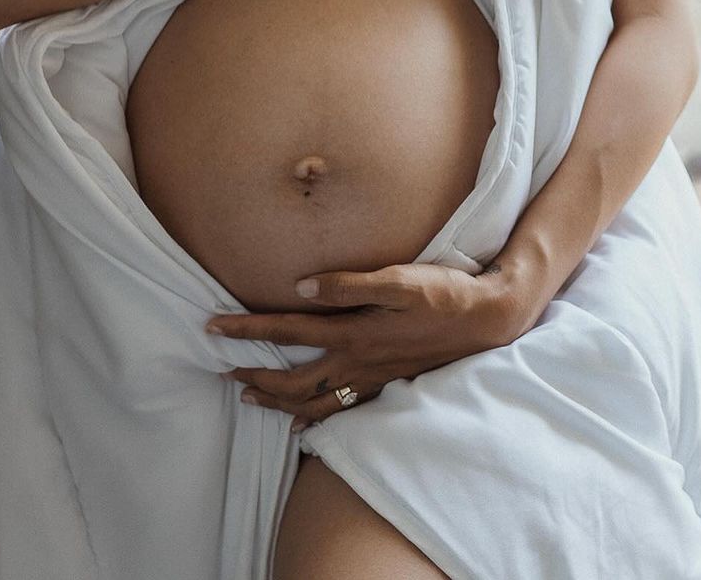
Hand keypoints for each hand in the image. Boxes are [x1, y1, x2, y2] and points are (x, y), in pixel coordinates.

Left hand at [206, 261, 524, 434]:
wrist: (486, 320)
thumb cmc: (443, 294)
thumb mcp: (398, 279)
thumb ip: (349, 284)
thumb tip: (301, 287)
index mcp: (354, 332)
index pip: (288, 330)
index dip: (248, 329)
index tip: (214, 328)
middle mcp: (358, 362)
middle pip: (293, 377)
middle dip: (254, 374)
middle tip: (223, 371)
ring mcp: (373, 378)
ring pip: (313, 400)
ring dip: (277, 399)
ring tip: (250, 396)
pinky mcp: (387, 384)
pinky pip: (340, 410)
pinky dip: (314, 418)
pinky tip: (300, 422)